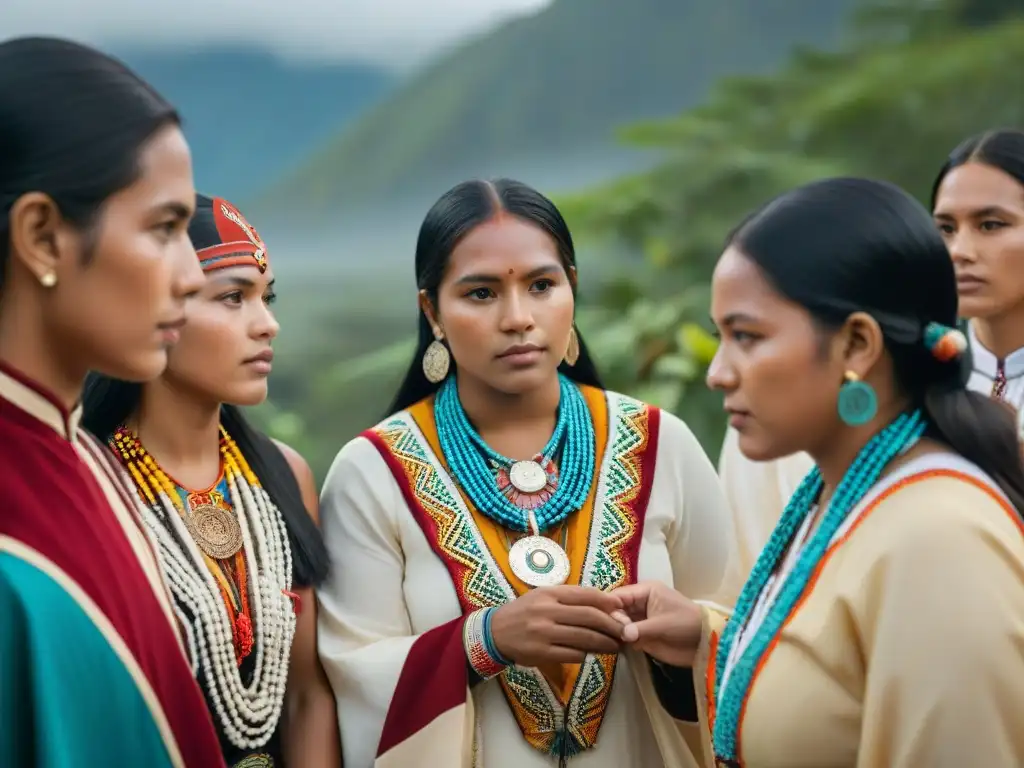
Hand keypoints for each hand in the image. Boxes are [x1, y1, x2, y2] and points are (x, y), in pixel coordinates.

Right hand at [489, 585, 625, 666]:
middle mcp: (547, 611)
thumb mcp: (543, 596)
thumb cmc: (524, 611)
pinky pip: (573, 655)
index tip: (621, 609)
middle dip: (612, 625)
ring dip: (605, 643)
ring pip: (584, 638)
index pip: (586, 595)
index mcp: (550, 593)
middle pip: (590, 617)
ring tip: (616, 646)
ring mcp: (544, 633)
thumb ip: (569, 598)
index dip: (608, 602)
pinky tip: (592, 654)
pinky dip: (586, 654)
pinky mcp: (542, 653)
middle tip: (624, 631)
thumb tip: (604, 604)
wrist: (495, 632)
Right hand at [609, 581, 701, 667]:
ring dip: (612, 631)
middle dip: (609, 619)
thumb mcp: (663, 623)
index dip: (608, 606)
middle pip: (615, 609)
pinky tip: (613, 646)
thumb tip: (621, 635)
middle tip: (607, 632)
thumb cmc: (686, 624)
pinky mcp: (642, 635)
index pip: (619, 595)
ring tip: (607, 640)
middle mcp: (639, 603)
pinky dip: (619, 641)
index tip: (601, 619)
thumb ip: (640, 629)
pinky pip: (625, 636)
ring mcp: (640, 620)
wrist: (705, 643)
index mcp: (645, 591)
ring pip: (618, 623)